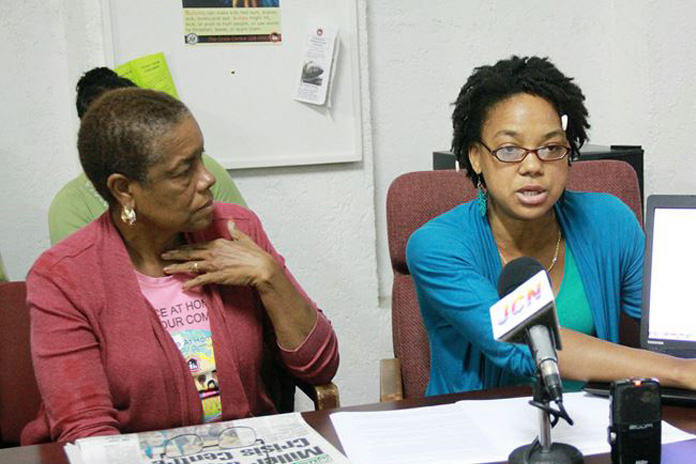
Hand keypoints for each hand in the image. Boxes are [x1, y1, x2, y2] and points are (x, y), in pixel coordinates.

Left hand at [162, 221, 277, 289]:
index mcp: (218, 243)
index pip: (197, 245)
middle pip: (190, 254)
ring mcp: (214, 265)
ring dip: (178, 268)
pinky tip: (184, 286)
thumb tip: (231, 221)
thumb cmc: (254, 254)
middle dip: (175, 255)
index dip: (184, 247)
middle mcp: (213, 253)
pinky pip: (201, 280)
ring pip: (191, 266)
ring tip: (166, 269)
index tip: (175, 248)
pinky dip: (191, 283)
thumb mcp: (244, 239)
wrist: (261, 268)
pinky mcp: (217, 276)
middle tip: (162, 255)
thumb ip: (234, 231)